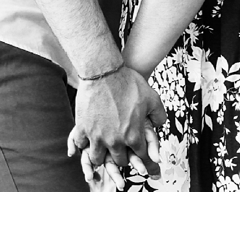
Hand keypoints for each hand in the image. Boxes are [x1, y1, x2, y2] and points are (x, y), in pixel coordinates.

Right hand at [68, 65, 166, 181]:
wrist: (103, 70)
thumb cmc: (127, 82)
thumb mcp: (152, 97)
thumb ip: (158, 115)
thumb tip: (159, 125)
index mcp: (133, 136)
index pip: (142, 158)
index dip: (146, 163)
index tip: (148, 169)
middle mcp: (115, 141)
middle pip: (120, 161)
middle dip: (123, 157)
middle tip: (123, 153)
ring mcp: (97, 136)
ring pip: (98, 158)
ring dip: (102, 156)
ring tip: (103, 150)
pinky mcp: (82, 128)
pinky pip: (80, 144)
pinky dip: (83, 144)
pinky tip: (86, 141)